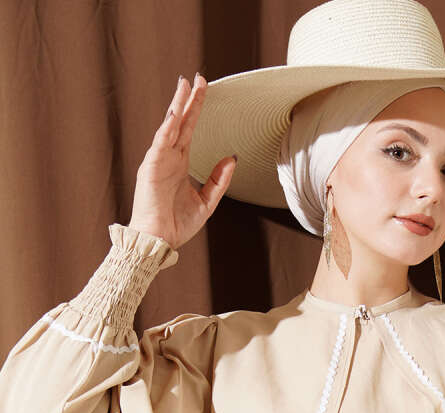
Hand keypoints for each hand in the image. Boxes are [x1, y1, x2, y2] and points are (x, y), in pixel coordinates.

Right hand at [128, 73, 236, 249]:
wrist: (159, 242)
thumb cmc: (177, 224)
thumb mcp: (207, 202)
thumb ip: (219, 180)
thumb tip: (232, 157)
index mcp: (180, 163)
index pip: (189, 129)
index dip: (196, 109)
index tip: (203, 88)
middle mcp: (168, 158)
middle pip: (180, 122)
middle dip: (188, 100)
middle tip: (198, 77)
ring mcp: (158, 161)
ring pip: (169, 127)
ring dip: (177, 106)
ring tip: (185, 85)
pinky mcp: (150, 169)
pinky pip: (159, 145)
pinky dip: (166, 129)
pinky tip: (174, 115)